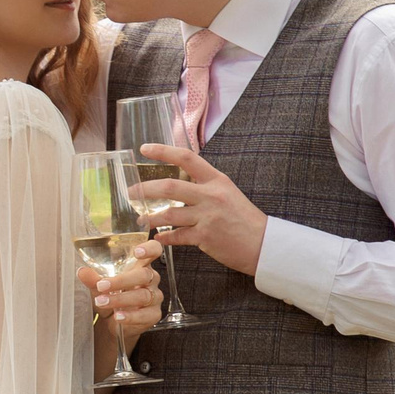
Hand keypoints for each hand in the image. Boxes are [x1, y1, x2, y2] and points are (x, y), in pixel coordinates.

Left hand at [78, 237, 161, 335]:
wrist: (111, 322)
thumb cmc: (111, 297)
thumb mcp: (99, 287)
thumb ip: (93, 279)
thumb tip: (83, 272)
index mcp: (140, 265)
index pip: (153, 250)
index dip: (149, 249)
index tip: (137, 252)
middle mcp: (150, 279)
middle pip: (144, 275)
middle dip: (121, 280)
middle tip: (101, 286)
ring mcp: (154, 297)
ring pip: (143, 295)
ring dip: (120, 299)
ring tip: (102, 302)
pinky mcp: (153, 314)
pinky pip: (145, 315)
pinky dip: (130, 316)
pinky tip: (118, 316)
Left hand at [134, 145, 268, 276]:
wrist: (264, 244)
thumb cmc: (245, 219)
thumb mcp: (227, 193)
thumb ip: (204, 186)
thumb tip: (179, 182)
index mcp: (216, 180)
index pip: (186, 158)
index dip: (163, 151)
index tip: (144, 148)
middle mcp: (210, 195)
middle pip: (169, 187)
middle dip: (145, 189)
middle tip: (130, 192)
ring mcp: (207, 217)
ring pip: (168, 214)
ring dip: (150, 217)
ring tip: (140, 219)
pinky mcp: (204, 237)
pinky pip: (176, 236)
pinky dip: (164, 237)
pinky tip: (157, 237)